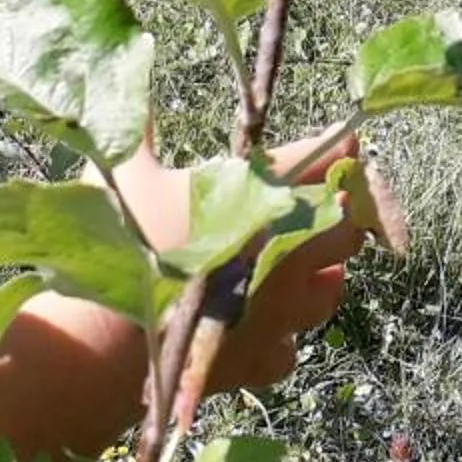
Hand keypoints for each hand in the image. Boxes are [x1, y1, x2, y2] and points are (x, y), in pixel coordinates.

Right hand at [108, 131, 377, 391]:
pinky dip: (281, 338)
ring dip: (322, 276)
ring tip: (303, 268)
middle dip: (343, 215)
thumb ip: (140, 135)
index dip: (338, 148)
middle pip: (348, 226)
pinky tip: (262, 328)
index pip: (322, 159)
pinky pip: (290, 347)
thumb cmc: (124, 244)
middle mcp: (287, 250)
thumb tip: (133, 104)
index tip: (346, 143)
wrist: (113, 338)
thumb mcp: (127, 176)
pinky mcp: (262, 356)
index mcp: (263, 196)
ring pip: (331, 290)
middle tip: (329, 207)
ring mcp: (281, 308)